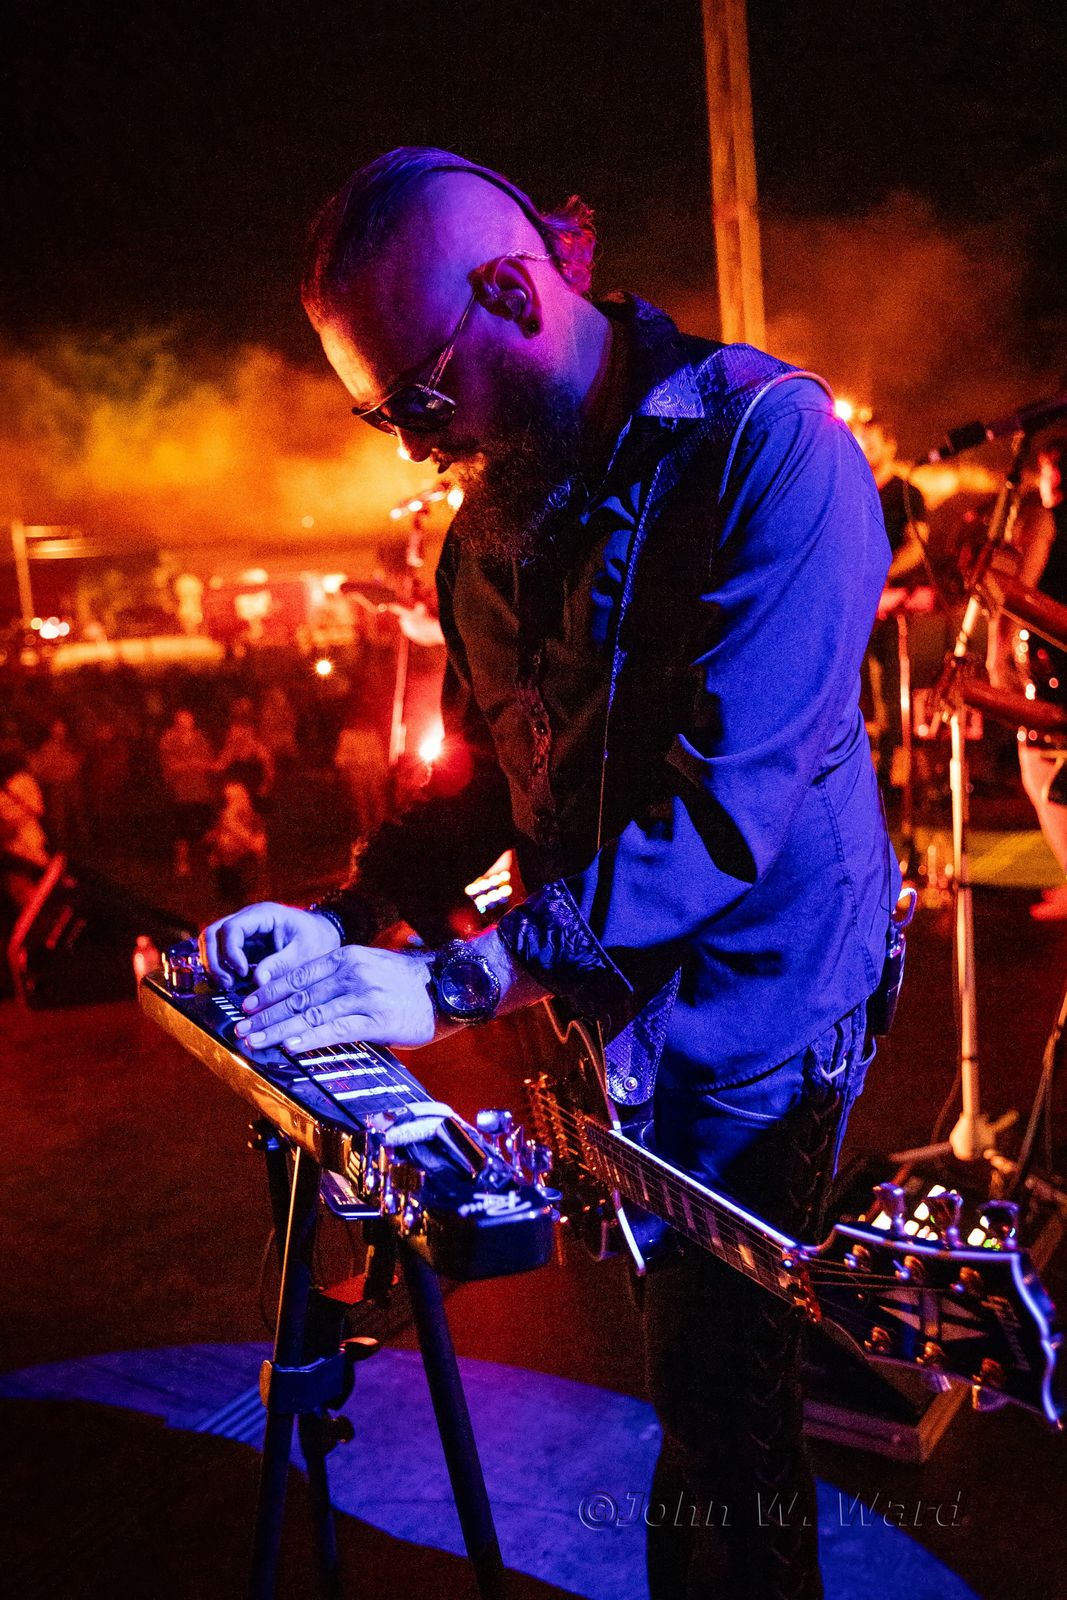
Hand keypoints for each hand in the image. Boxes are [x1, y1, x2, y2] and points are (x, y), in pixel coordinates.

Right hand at [199, 902, 339, 985]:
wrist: (323, 936)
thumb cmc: (317, 940)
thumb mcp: (304, 953)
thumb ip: (281, 965)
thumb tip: (257, 981)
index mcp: (263, 915)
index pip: (231, 928)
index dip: (230, 953)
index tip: (242, 973)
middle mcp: (247, 920)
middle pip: (212, 933)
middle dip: (214, 960)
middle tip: (227, 983)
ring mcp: (242, 931)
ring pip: (210, 942)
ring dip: (213, 964)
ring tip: (227, 984)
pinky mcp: (241, 945)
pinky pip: (219, 952)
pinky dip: (219, 968)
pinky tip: (230, 983)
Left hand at [233, 943, 437, 1051]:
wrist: (448, 988)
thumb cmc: (406, 984)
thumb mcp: (369, 967)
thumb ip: (339, 979)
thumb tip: (305, 999)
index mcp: (346, 957)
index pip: (298, 974)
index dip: (269, 991)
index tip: (247, 1005)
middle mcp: (351, 972)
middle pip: (298, 995)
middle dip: (265, 1014)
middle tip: (240, 1028)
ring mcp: (363, 995)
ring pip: (310, 1013)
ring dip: (278, 1030)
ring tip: (255, 1041)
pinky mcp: (376, 1020)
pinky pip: (335, 1030)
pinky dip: (309, 1038)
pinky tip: (290, 1046)